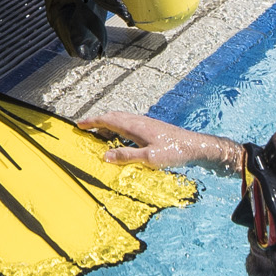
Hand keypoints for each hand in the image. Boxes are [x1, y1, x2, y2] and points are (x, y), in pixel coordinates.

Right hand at [75, 111, 229, 169]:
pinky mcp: (151, 128)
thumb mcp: (149, 158)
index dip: (92, 121)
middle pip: (113, 116)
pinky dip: (118, 128)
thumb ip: (126, 156)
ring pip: (121, 119)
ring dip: (108, 124)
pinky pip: (128, 124)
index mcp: (135, 126)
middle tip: (85, 127)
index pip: (108, 119)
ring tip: (100, 134)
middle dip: (98, 121)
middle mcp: (138, 121)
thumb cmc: (174, 152)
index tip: (79, 124)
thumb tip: (105, 156)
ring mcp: (145, 123)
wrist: (195, 146)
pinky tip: (121, 138)